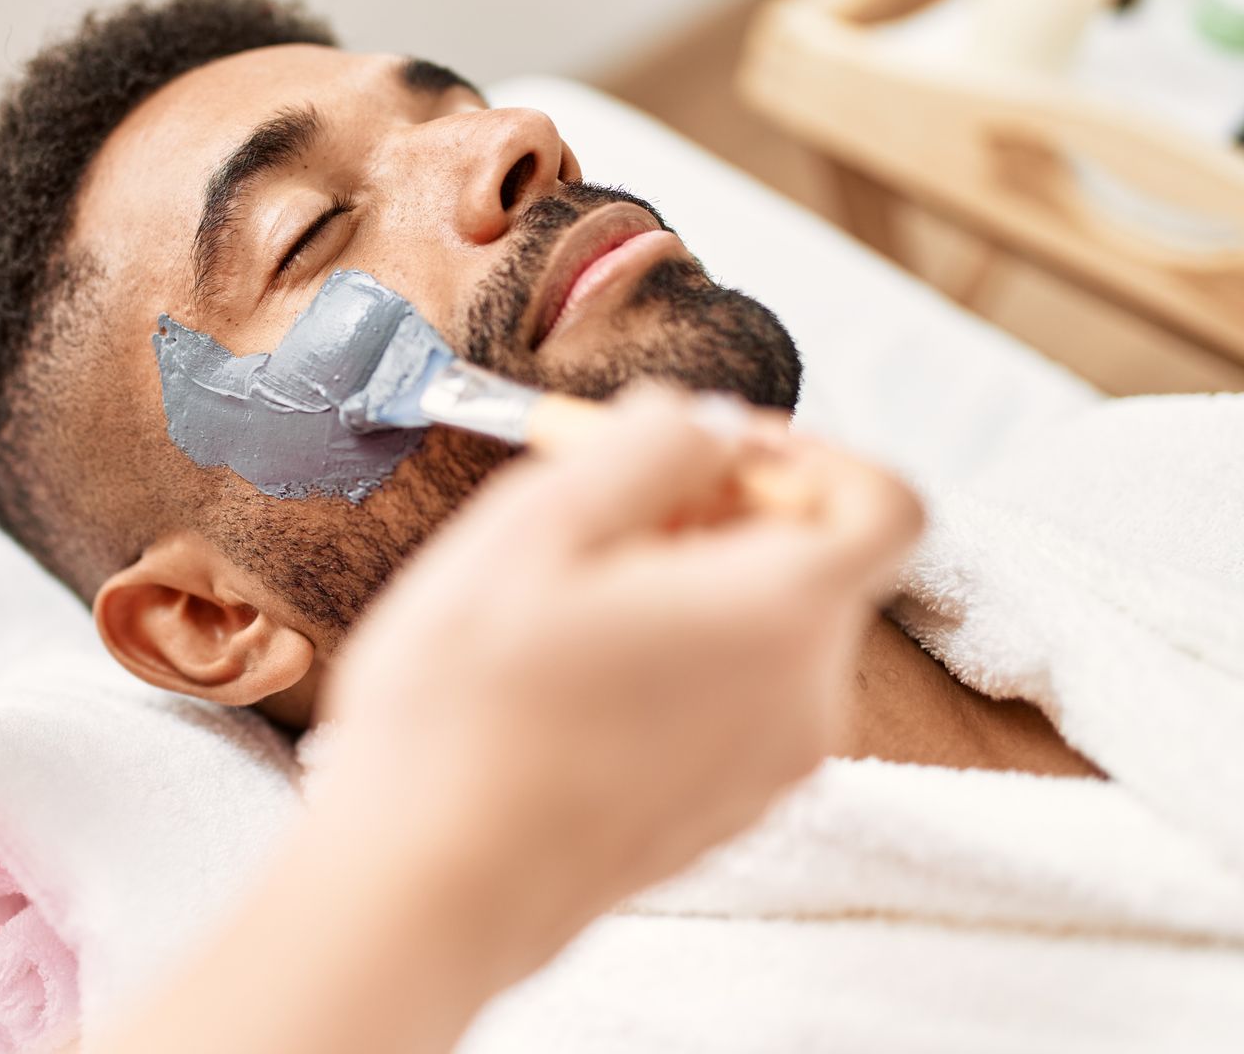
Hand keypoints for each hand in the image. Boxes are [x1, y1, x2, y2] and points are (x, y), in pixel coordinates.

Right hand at [90, 388, 922, 1053]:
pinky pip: (729, 702)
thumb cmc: (467, 709)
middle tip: (591, 511)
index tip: (700, 451)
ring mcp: (767, 772)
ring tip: (561, 598)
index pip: (888, 501)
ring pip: (764, 632)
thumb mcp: (538, 524)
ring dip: (684, 585)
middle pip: (813, 563)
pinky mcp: (720, 817)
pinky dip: (672, 659)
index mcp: (782, 614)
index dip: (804, 450)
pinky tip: (566, 672)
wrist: (425, 889)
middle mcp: (806, 700)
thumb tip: (707, 422)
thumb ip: (648, 444)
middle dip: (715, 512)